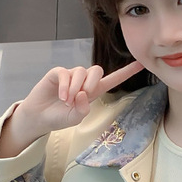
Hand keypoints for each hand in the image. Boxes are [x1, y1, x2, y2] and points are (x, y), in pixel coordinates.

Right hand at [0, 60, 143, 157]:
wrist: (39, 117)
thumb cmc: (59, 118)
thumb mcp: (75, 118)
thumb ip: (83, 109)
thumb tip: (83, 93)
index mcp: (93, 92)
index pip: (113, 79)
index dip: (127, 72)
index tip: (141, 64)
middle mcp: (83, 81)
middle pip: (96, 70)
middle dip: (92, 82)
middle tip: (82, 96)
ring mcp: (70, 76)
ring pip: (80, 72)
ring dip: (75, 88)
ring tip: (67, 101)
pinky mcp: (57, 74)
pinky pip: (65, 73)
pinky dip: (65, 85)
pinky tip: (62, 97)